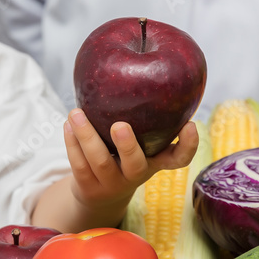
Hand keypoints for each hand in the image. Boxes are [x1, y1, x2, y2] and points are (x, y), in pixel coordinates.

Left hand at [63, 108, 198, 213]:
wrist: (101, 195)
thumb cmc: (124, 155)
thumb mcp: (141, 142)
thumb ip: (144, 117)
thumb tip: (142, 63)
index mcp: (154, 161)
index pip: (179, 159)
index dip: (188, 145)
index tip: (191, 125)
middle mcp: (136, 175)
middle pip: (135, 164)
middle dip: (127, 145)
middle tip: (119, 125)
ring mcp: (112, 184)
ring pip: (99, 162)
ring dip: (86, 136)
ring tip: (76, 113)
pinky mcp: (89, 188)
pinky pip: (78, 165)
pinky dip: (72, 143)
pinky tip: (68, 125)